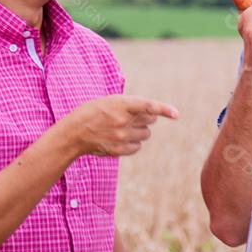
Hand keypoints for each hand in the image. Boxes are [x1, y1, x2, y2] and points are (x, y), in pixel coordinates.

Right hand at [59, 95, 178, 156]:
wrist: (74, 132)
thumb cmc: (92, 112)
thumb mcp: (110, 101)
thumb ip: (130, 105)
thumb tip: (152, 114)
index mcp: (120, 104)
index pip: (148, 106)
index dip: (164, 109)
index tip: (176, 114)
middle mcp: (123, 121)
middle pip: (150, 120)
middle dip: (146, 118)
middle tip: (132, 116)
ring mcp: (121, 137)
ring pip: (146, 134)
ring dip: (140, 130)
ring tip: (122, 128)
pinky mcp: (120, 150)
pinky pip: (138, 147)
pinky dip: (133, 143)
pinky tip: (120, 139)